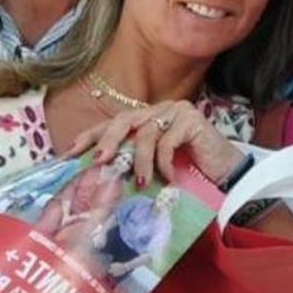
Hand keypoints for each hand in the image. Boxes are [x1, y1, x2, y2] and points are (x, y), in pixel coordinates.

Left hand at [66, 102, 243, 187]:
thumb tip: (96, 179)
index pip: (111, 124)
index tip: (66, 156)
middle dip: (106, 141)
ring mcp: (177, 112)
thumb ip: (131, 163)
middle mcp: (159, 110)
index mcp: (146, 118)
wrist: (227, 174)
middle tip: (98, 162)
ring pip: (146, 133)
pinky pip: (168, 141)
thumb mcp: (152, 168)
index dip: (88, 138)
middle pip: (124, 119)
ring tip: (140, 183)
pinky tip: (167, 178)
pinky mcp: (193, 120)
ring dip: (140, 162)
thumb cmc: (189, 172)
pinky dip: (164, 162)